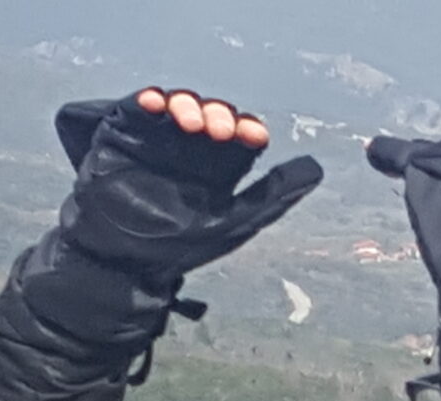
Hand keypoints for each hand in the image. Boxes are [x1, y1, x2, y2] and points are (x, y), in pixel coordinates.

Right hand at [48, 87, 321, 288]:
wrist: (125, 261)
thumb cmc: (179, 248)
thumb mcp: (233, 222)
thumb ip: (272, 196)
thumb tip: (315, 168)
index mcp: (219, 168)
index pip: (240, 136)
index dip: (248, 129)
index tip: (255, 136)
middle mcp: (190, 149)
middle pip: (211, 116)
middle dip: (219, 115)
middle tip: (219, 131)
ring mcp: (158, 140)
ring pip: (179, 107)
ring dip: (188, 106)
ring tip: (190, 122)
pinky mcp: (124, 136)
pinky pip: (135, 109)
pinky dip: (146, 101)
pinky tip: (154, 103)